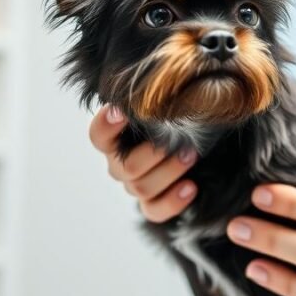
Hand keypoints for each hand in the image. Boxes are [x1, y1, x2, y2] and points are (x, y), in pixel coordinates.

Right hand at [89, 105, 198, 221]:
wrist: (196, 148)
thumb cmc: (180, 122)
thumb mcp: (173, 108)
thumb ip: (161, 102)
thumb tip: (162, 84)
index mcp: (116, 140)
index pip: (99, 135)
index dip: (105, 126)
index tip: (121, 112)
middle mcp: (119, 164)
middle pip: (127, 167)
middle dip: (156, 154)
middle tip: (184, 140)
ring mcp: (134, 186)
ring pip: (141, 188)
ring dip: (169, 172)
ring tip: (192, 156)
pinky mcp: (151, 205)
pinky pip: (154, 211)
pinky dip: (172, 201)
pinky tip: (191, 188)